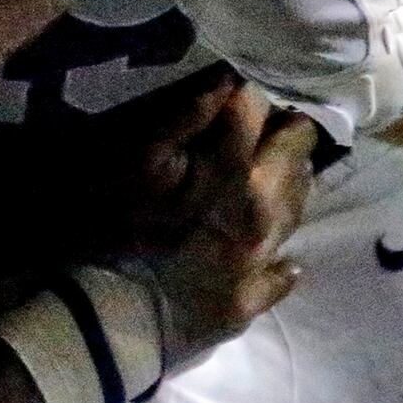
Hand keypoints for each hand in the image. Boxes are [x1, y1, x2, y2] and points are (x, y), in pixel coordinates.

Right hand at [115, 85, 315, 366]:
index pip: (264, 113)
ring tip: (280, 173)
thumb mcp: (137, 161)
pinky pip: (281, 275)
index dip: (257, 93)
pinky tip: (277, 254)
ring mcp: (260, 263)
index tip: (249, 88)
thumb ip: (186, 116)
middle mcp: (262, 214)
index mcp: (235, 173)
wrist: (107, 322)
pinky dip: (280, 257)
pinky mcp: (249, 302)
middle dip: (286, 138)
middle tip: (274, 126)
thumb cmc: (111, 230)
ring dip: (291, 186)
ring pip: (296, 212)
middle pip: (295, 162)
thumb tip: (229, 80)